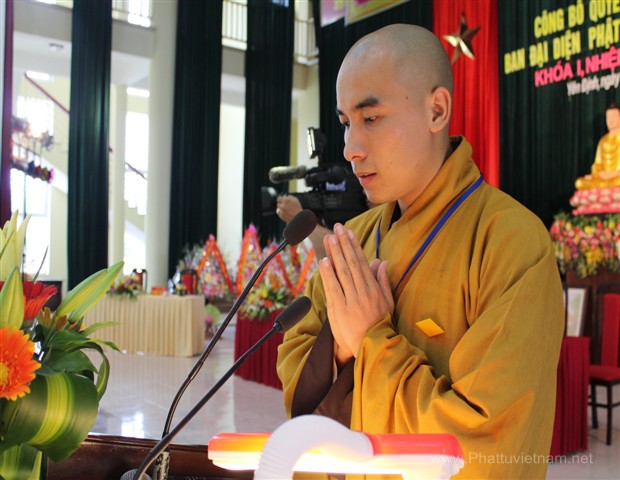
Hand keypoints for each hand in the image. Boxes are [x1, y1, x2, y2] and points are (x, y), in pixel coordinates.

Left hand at [276, 195, 302, 222]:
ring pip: (278, 209)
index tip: (281, 201)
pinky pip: (279, 213)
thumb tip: (284, 196)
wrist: (299, 218)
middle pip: (278, 204)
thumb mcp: (295, 200)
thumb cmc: (298, 208)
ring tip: (287, 211)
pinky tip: (286, 214)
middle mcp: (282, 205)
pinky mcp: (281, 216)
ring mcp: (281, 211)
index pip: (278, 198)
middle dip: (281, 205)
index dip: (280, 200)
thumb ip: (289, 197)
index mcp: (286, 200)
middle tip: (285, 206)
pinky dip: (281, 213)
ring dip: (281, 209)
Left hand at [319, 223, 393, 364]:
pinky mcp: (340, 310)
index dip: (354, 246)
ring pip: (342, 273)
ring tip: (330, 239)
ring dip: (335, 254)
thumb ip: (383, 281)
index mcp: (374, 288)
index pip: (362, 262)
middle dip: (343, 244)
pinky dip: (328, 275)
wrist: (374, 347)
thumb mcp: (388, 302)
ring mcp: (351, 300)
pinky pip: (333, 289)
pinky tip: (324, 261)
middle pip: (351, 263)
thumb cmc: (381, 324)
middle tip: (337, 228)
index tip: (349, 233)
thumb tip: (381, 262)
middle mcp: (363, 292)